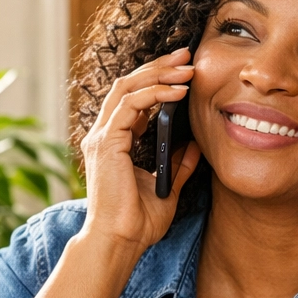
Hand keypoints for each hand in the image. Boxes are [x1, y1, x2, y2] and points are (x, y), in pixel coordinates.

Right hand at [79, 47, 201, 255]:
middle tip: (188, 55)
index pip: (134, 98)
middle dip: (159, 66)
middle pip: (129, 85)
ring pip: (127, 88)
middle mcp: (104, 135)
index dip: (158, 80)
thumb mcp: (168, 187)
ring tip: (188, 68)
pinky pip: (129, 106)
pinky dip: (155, 94)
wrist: (121, 242)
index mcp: (115, 142)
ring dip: (159, 74)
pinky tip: (179, 92)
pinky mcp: (106, 144)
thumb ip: (178, 165)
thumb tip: (195, 145)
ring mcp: (102, 137)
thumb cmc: (138, 222)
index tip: (186, 70)